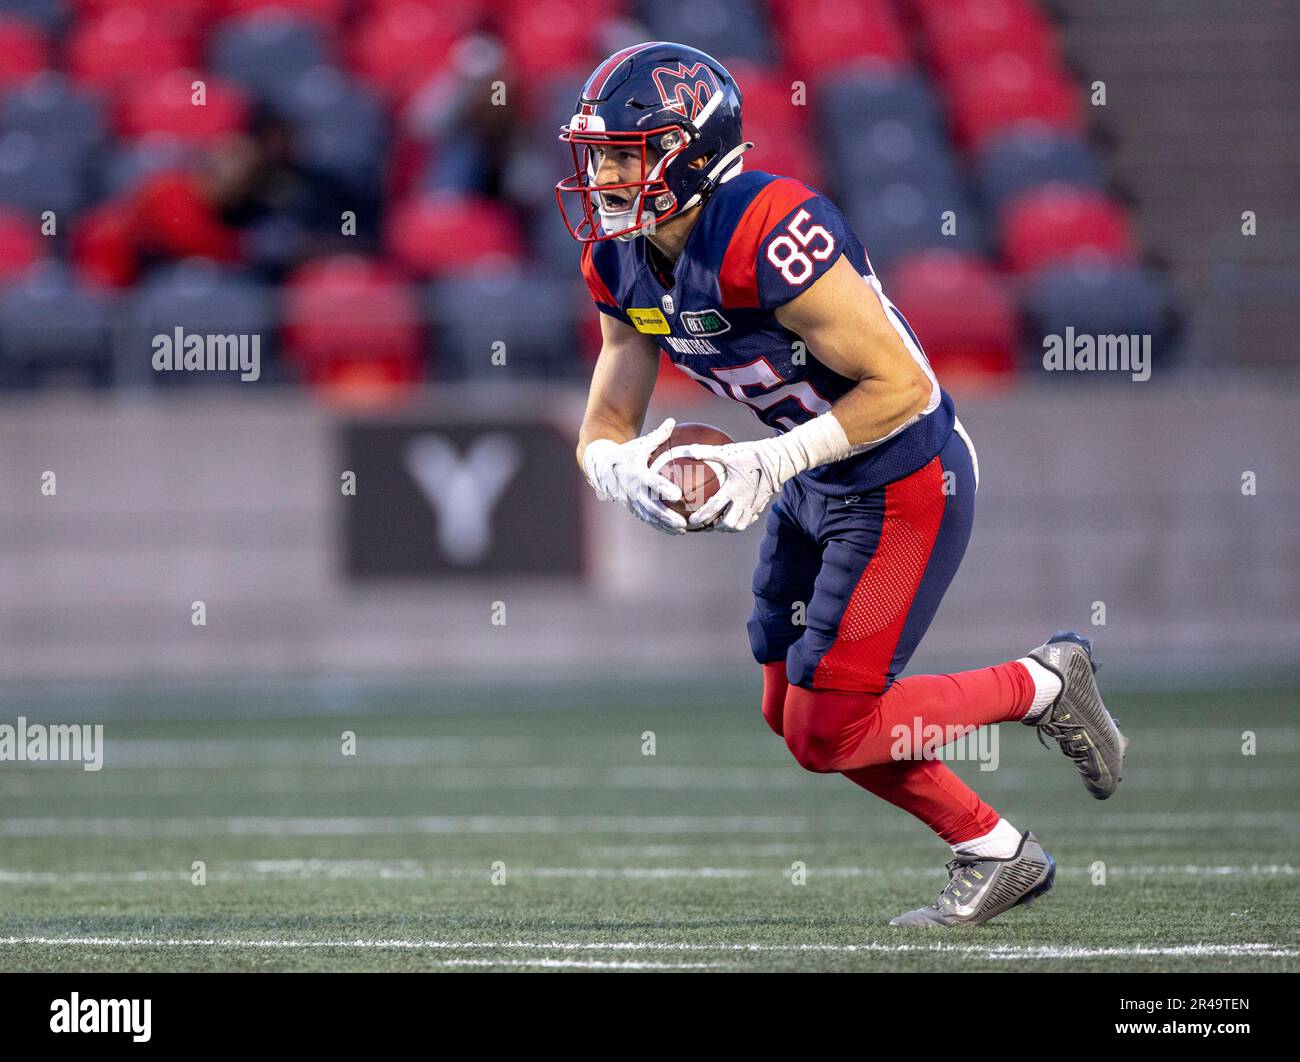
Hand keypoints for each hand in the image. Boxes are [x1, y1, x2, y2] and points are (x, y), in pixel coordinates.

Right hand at [582, 418, 686, 534]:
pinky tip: (673, 531)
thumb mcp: (639, 444)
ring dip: (665, 525)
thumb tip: (672, 421)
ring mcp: (631, 501)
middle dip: (667, 516)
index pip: (653, 483)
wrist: (601, 467)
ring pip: (650, 517)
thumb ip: (658, 435)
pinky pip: (646, 519)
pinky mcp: (631, 507)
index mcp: (637, 474)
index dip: (664, 489)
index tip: (678, 495)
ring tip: (682, 530)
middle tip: (683, 523)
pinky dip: (659, 525)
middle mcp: (633, 490)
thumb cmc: (625, 452)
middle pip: (652, 506)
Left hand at [676, 437, 786, 532]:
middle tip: (705, 525)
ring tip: (718, 524)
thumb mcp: (728, 451)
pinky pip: (749, 520)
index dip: (701, 517)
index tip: (691, 521)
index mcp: (733, 489)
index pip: (713, 509)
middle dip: (715, 527)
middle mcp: (743, 501)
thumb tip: (686, 450)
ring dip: (727, 527)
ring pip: (739, 526)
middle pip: (728, 524)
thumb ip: (706, 452)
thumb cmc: (752, 454)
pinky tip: (733, 517)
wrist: (779, 459)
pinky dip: (739, 522)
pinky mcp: (761, 505)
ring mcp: (753, 505)